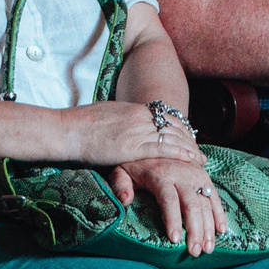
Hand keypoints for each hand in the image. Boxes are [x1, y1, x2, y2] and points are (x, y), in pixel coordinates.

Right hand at [67, 100, 202, 170]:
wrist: (67, 129)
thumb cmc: (80, 124)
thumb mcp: (106, 114)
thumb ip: (121, 119)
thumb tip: (124, 123)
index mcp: (134, 109)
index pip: (165, 117)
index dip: (179, 128)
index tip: (188, 136)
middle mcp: (140, 118)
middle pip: (174, 127)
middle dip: (189, 140)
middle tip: (199, 151)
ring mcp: (138, 131)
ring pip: (173, 138)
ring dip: (190, 150)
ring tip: (200, 159)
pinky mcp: (132, 147)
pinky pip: (163, 150)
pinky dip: (180, 154)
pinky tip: (191, 160)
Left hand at [112, 156, 228, 255]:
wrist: (156, 140)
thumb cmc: (135, 163)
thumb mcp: (121, 170)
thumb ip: (120, 185)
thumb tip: (126, 200)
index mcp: (160, 174)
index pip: (169, 199)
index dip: (173, 219)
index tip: (175, 239)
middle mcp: (181, 174)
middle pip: (191, 204)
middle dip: (195, 230)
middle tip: (194, 252)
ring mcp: (195, 175)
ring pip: (205, 203)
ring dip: (208, 228)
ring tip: (207, 249)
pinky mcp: (204, 176)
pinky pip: (214, 196)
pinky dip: (219, 214)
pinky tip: (221, 231)